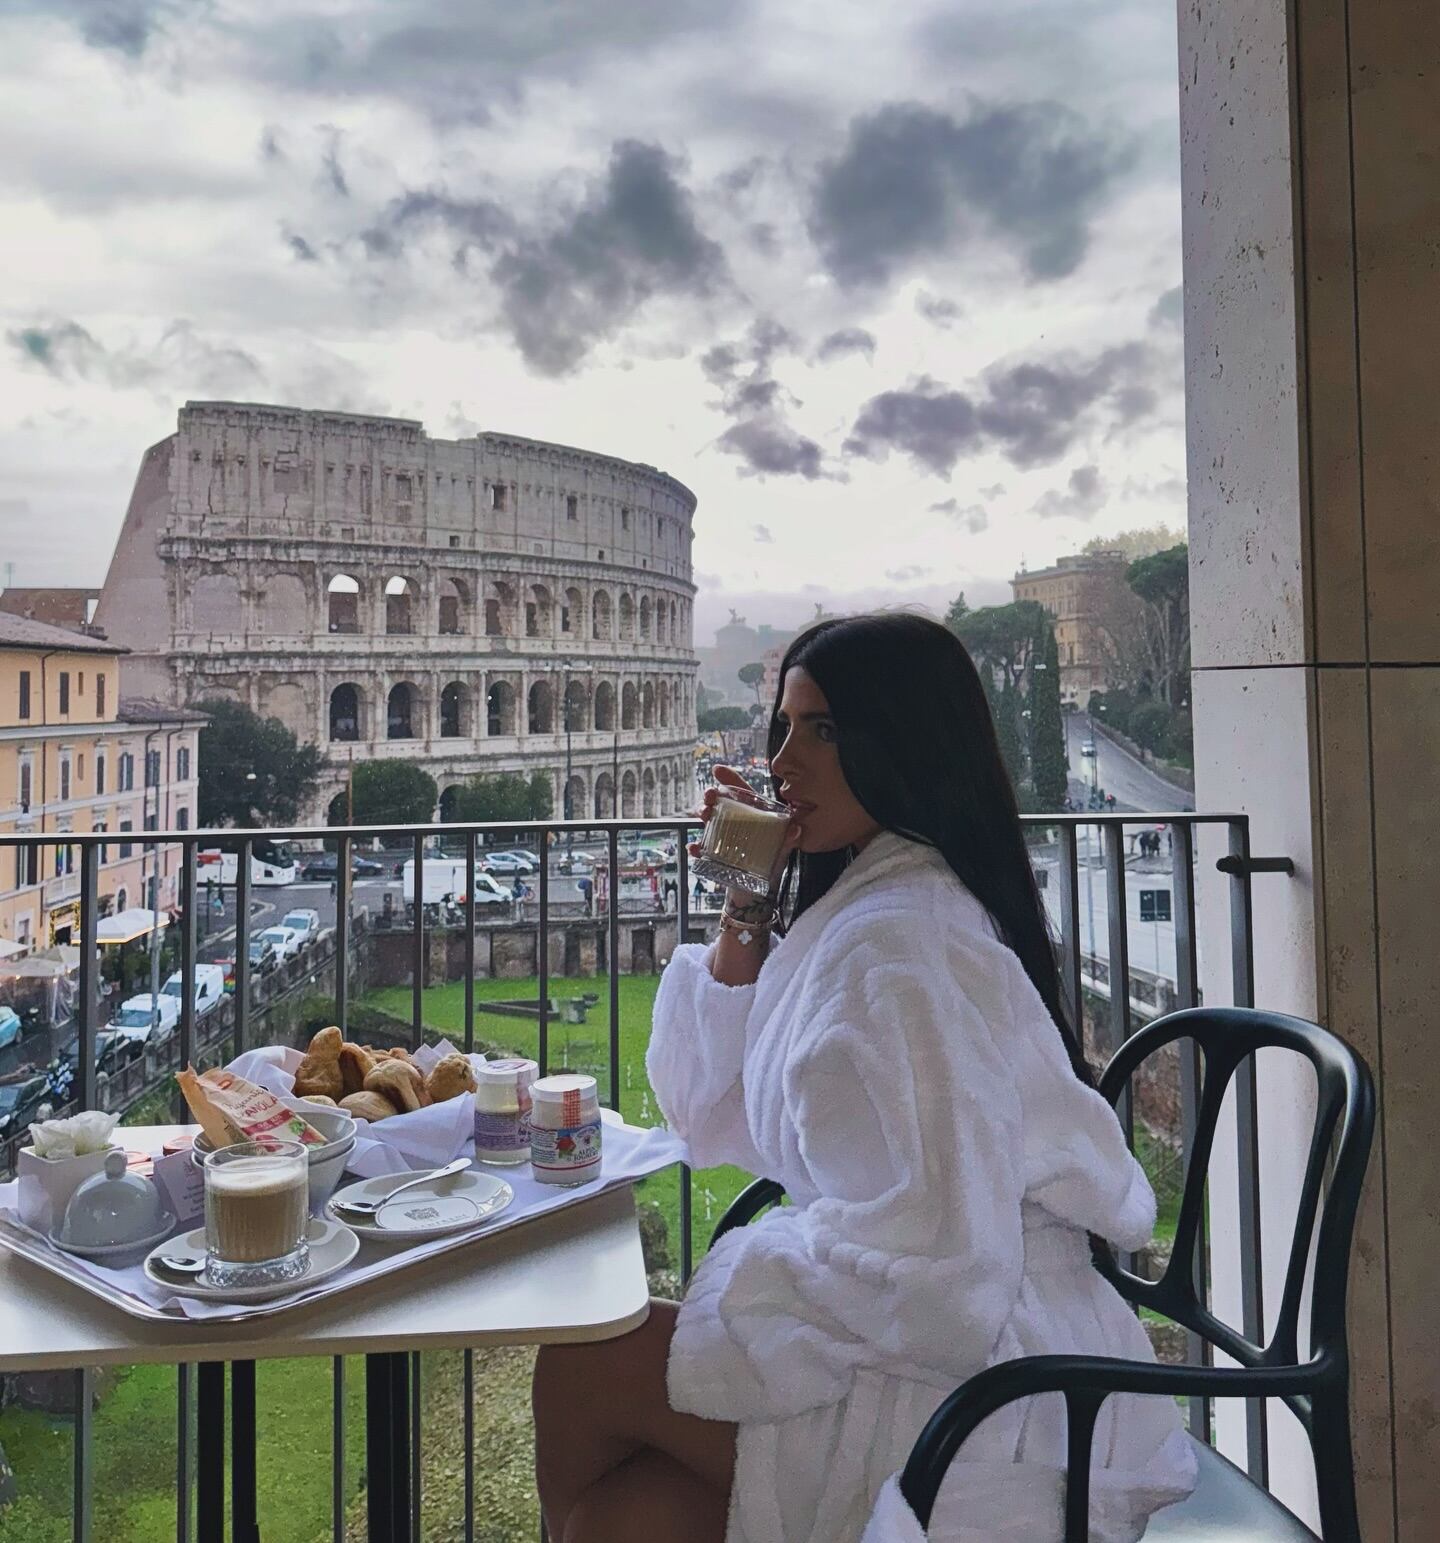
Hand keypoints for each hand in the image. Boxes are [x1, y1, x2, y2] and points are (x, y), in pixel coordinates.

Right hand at [688, 764, 800, 901]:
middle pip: (721, 803)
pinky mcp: (714, 854)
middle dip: (712, 795)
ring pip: (708, 819)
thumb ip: (788, 842)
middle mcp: (736, 824)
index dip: (730, 779)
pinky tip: (694, 849)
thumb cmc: (771, 869)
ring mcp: (723, 838)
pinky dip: (695, 848)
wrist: (756, 897)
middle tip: (709, 796)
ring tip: (703, 816)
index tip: (717, 770)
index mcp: (753, 818)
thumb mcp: (781, 854)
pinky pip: (701, 848)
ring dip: (702, 814)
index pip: (742, 793)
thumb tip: (797, 829)